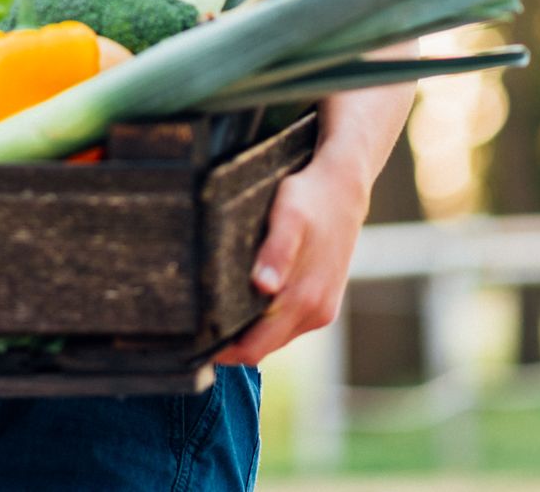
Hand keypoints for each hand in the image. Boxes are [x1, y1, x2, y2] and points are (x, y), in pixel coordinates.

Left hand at [212, 155, 371, 365]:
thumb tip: (263, 287)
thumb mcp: (288, 216)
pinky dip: (267, 320)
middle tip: (198, 326)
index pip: (253, 350)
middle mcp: (316, 313)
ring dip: (250, 331)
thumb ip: (276, 252)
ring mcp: (322, 310)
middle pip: (262, 348)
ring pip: (274, 337)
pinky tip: (249, 297)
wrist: (344, 188)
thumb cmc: (309, 198)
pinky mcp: (324, 303)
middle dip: (232, 344)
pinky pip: (287, 324)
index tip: (194, 343)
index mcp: (303, 299)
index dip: (223, 352)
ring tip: (219, 309)